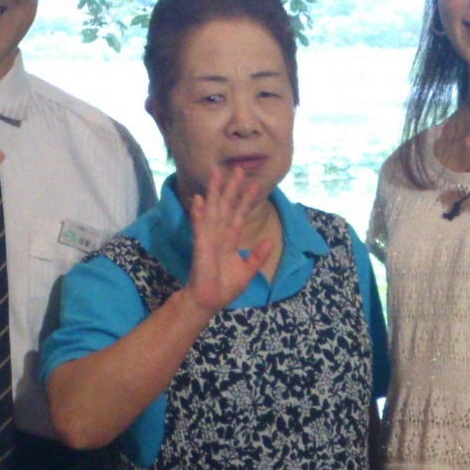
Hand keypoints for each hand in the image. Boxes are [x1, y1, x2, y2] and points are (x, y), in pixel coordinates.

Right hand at [180, 167, 276, 314]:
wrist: (209, 301)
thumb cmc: (225, 288)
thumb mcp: (247, 271)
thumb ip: (258, 255)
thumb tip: (270, 240)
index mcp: (230, 240)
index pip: (239, 215)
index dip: (245, 200)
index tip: (253, 185)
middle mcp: (219, 235)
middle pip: (226, 206)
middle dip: (231, 188)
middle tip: (237, 169)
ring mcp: (208, 238)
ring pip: (213, 210)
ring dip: (214, 192)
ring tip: (216, 173)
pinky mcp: (200, 245)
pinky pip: (199, 226)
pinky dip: (198, 213)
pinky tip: (198, 199)